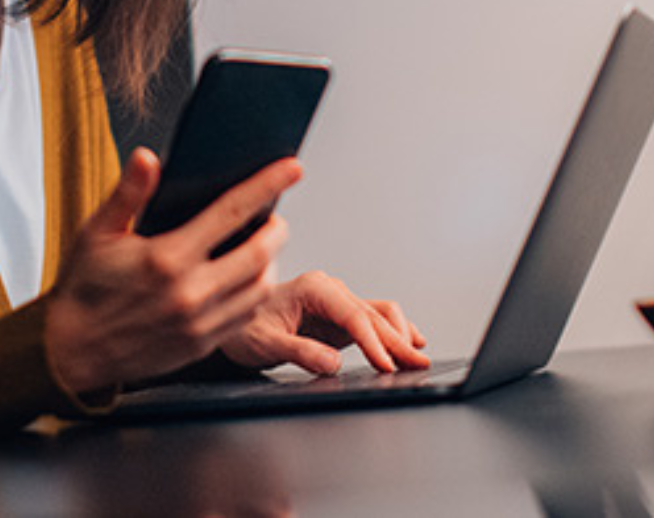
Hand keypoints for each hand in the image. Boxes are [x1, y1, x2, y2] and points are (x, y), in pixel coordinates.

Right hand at [44, 148, 302, 395]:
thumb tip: (147, 157)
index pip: (231, 212)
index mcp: (166, 258)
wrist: (70, 352)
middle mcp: (189, 292)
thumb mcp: (97, 232)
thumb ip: (128, 193)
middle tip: (275, 215)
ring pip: (260, 288)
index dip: (266, 185)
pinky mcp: (200, 345)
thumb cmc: (83, 287)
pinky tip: (248, 279)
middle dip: (276, 228)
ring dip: (271, 262)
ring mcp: (198, 323)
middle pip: (260, 253)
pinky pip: (246, 316)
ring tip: (264, 245)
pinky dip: (256, 293)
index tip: (292, 168)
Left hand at [219, 271, 429, 375]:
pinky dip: (393, 332)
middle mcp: (329, 290)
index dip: (373, 341)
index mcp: (313, 288)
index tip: (386, 364)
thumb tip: (332, 362)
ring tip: (416, 359)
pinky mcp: (340, 318)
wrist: (234, 321)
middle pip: (373, 315)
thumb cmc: (245, 328)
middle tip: (418, 365)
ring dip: (400, 336)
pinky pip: (373, 321)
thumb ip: (299, 351)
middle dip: (397, 341)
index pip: (353, 315)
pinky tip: (411, 341)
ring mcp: (337, 303)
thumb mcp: (265, 343)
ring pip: (379, 315)